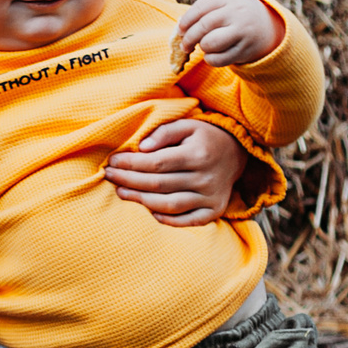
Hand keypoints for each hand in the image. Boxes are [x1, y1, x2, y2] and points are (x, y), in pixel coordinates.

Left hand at [105, 117, 247, 224]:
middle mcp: (205, 178)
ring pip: (169, 205)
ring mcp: (211, 197)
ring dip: (141, 201)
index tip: (112, 162)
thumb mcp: (187, 125)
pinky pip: (187, 221)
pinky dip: (167, 219)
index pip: (156, 163)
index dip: (131, 164)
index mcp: (198, 155)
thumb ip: (164, 133)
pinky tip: (149, 211)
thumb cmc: (204, 138)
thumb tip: (142, 147)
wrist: (238, 153)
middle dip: (129, 181)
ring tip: (121, 192)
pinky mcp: (214, 211)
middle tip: (109, 176)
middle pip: (158, 184)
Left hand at [177, 0, 281, 66]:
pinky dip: (210, 59)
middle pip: (203, 26)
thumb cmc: (236, 14)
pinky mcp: (245, 50)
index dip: (186, 20)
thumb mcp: (226, 2)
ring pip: (210, 43)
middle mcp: (237, 13)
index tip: (180, 30)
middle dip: (189, 38)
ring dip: (202, 47)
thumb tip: (181, 28)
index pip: (201, 7)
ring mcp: (243, 32)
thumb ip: (206, 9)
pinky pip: (219, 59)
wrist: (268, 26)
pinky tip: (211, 55)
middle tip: (184, 45)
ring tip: (204, 46)